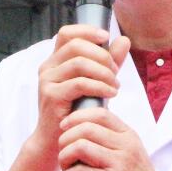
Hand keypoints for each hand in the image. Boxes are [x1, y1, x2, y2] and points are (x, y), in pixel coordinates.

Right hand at [34, 25, 130, 152]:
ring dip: (103, 72)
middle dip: (102, 55)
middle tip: (115, 71)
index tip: (106, 38)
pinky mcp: (51, 96)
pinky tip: (111, 93)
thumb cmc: (76, 110)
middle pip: (76, 45)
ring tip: (116, 85)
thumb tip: (124, 40)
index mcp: (56, 60)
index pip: (67, 33)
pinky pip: (79, 83)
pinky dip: (100, 86)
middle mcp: (48, 67)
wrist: (57, 140)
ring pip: (79, 63)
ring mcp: (47, 81)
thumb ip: (108, 61)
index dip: (87, 31)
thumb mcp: (95, 82)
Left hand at [58, 107, 171, 170]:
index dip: (76, 116)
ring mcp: (118, 165)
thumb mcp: (132, 150)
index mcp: (128, 136)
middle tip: (63, 152)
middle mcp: (125, 146)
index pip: (100, 113)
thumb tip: (83, 124)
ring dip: (64, 157)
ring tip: (65, 168)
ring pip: (79, 147)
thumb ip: (113, 138)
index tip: (65, 127)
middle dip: (65, 139)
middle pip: (85, 128)